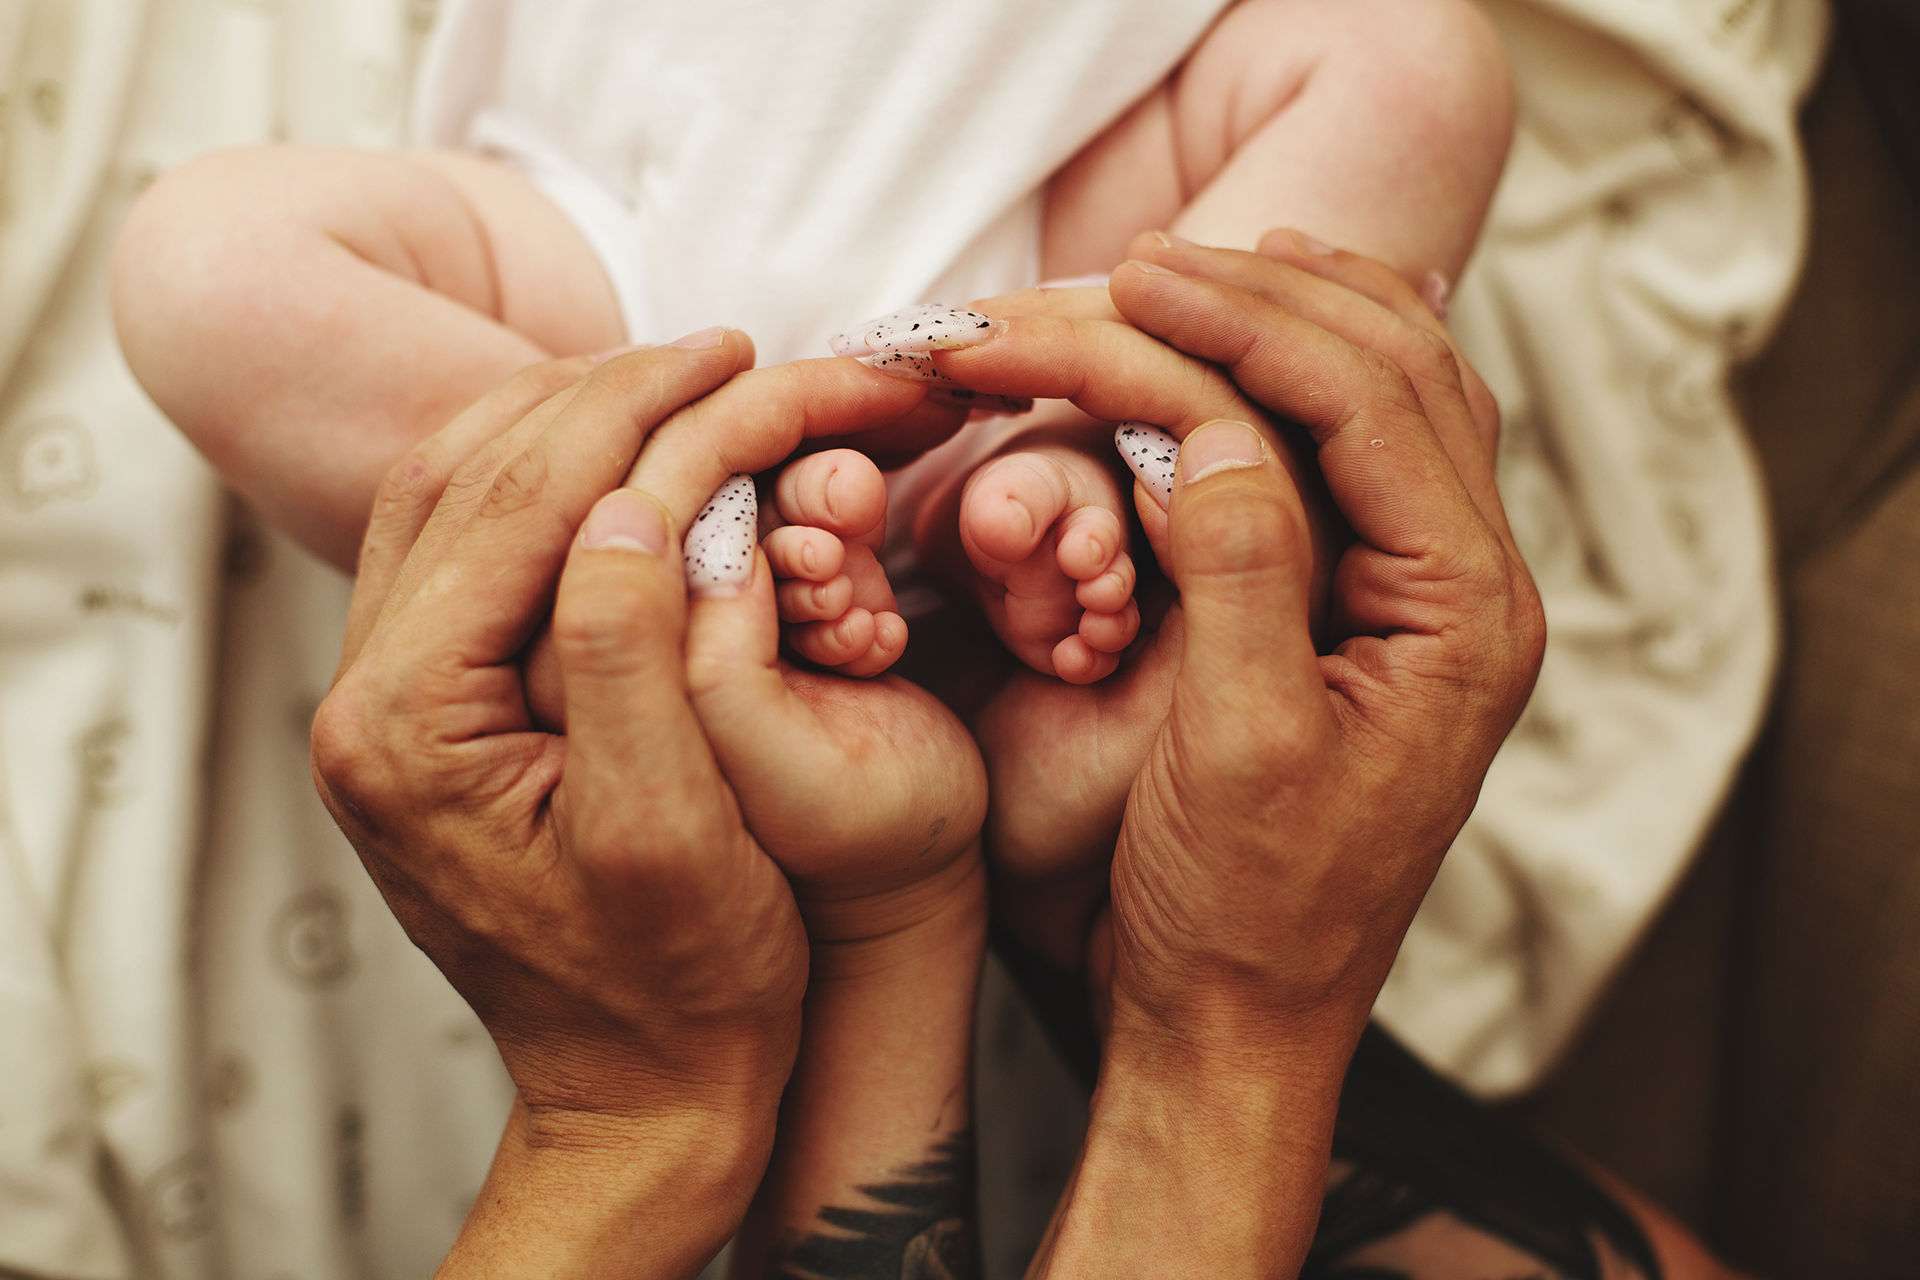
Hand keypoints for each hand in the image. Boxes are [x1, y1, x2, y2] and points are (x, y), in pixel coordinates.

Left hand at [311, 336, 958, 1276]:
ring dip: (566, 424)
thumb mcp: (671, 825)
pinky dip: (543, 485)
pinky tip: (620, 462)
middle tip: (719, 349)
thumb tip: (627, 500)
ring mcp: (389, 709)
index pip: (520, 502)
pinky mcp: (429, 718)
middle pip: (469, 479)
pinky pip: (467, 554)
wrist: (643, 1093)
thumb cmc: (682, 983)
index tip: (736, 353)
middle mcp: (368, 702)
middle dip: (601, 395)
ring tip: (679, 382)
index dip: (634, 409)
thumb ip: (630, 652)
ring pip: (453, 498)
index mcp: (409, 724)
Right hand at [928, 237, 1542, 1274]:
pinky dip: (1307, 386)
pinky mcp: (1378, 622)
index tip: (1130, 280)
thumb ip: (1243, 571)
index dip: (1246, 323)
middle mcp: (1472, 594)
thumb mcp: (1235, 743)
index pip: (1369, 403)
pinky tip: (1258, 354)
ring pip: (1400, 401)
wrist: (1242, 1019)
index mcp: (1461, 617)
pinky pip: (1366, 461)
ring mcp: (1434, 605)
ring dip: (1299, 321)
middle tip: (1141, 263)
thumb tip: (1221, 424)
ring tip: (1208, 267)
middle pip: (1400, 376)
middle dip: (1265, 301)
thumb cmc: (1239, 909)